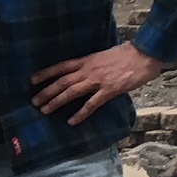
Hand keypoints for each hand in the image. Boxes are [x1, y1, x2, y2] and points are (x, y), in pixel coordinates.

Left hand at [30, 42, 164, 124]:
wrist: (145, 54)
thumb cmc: (127, 54)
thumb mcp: (103, 55)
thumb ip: (91, 64)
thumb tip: (82, 72)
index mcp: (87, 60)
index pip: (61, 67)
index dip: (45, 73)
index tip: (32, 80)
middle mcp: (88, 70)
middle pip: (62, 82)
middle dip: (46, 92)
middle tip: (34, 102)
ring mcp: (98, 81)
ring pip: (71, 92)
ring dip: (56, 102)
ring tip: (44, 111)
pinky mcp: (109, 91)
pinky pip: (91, 104)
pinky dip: (80, 114)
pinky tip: (71, 122)